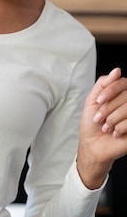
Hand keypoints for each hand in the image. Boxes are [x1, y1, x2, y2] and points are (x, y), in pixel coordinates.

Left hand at [77, 68, 126, 188]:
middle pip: (125, 96)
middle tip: (99, 119)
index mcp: (120, 94)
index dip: (110, 91)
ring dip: (112, 119)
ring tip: (106, 127)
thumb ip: (103, 83)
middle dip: (107, 109)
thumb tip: (117, 71)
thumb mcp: (92, 100)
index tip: (99, 102)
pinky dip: (120, 128)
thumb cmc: (92, 124)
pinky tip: (115, 133)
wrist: (92, 145)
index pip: (122, 82)